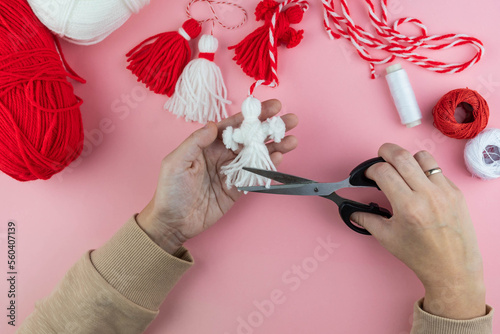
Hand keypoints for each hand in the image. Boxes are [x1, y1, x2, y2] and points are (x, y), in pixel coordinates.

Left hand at [137, 100, 297, 253]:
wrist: (172, 221)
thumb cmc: (170, 190)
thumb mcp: (176, 162)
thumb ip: (196, 142)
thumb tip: (214, 125)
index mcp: (208, 145)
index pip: (233, 126)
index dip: (252, 115)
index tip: (270, 107)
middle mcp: (222, 155)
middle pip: (250, 138)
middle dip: (271, 128)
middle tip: (290, 120)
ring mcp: (231, 172)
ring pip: (257, 155)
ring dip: (275, 147)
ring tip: (292, 140)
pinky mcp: (237, 189)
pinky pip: (255, 176)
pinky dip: (268, 167)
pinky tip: (279, 158)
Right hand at [352, 144, 485, 319]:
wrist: (452, 268)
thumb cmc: (420, 255)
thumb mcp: (387, 238)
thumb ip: (365, 219)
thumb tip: (350, 210)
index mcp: (408, 207)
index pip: (383, 171)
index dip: (370, 169)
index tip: (367, 175)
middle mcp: (427, 195)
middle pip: (402, 156)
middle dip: (385, 151)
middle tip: (380, 157)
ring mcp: (444, 191)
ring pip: (422, 157)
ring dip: (407, 158)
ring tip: (401, 170)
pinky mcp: (456, 192)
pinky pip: (437, 169)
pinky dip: (424, 170)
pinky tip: (418, 183)